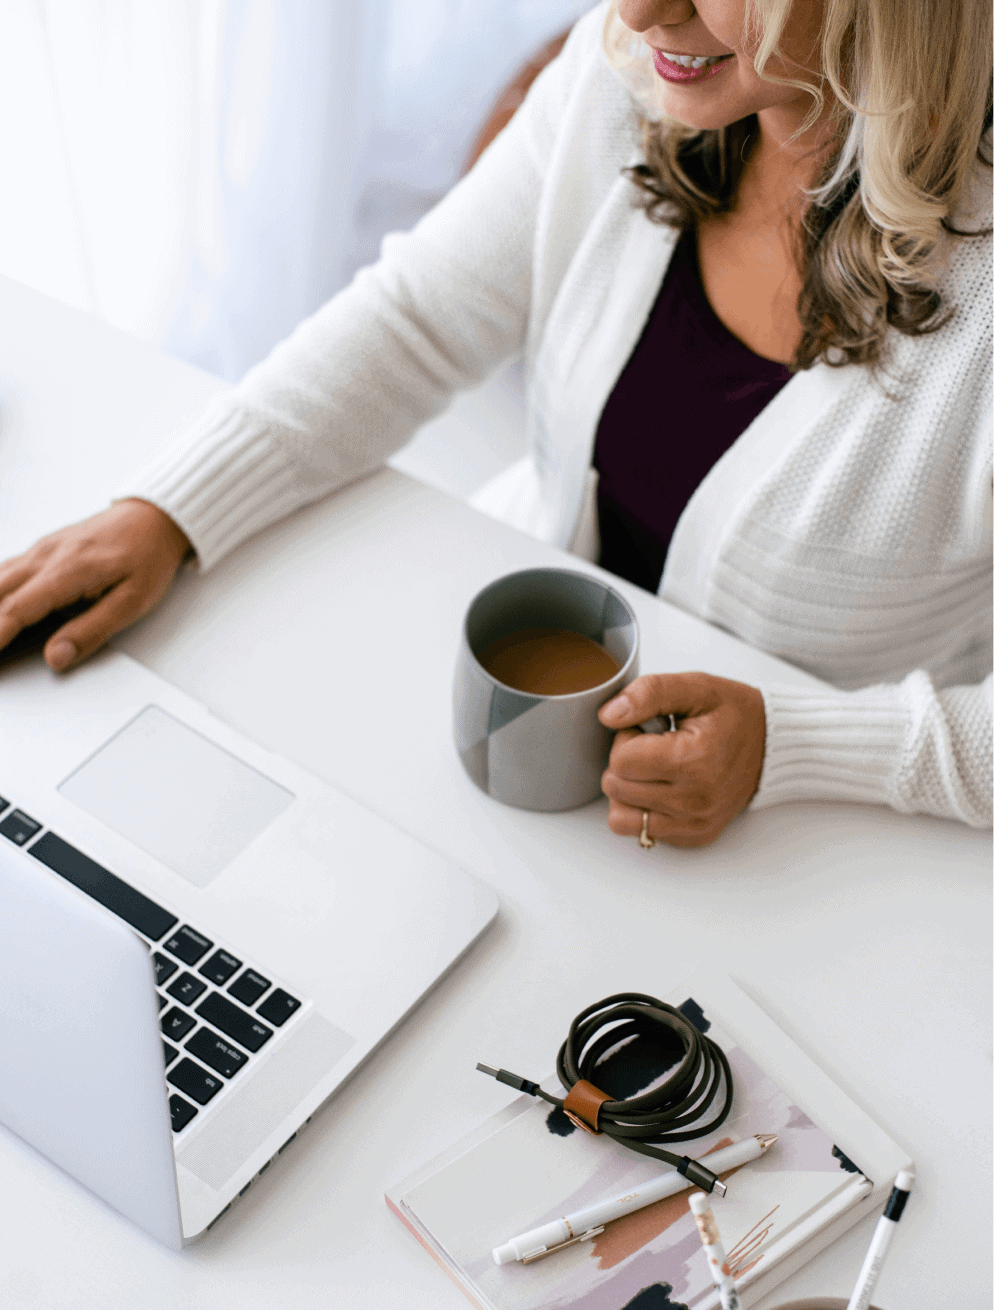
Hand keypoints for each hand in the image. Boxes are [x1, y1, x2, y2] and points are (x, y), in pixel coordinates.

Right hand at [0, 500, 191, 671]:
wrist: (153, 519)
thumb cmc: (148, 556)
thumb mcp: (133, 600)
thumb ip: (93, 629)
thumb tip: (57, 656)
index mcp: (70, 569)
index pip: (18, 608)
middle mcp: (48, 555)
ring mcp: (42, 549)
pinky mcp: (42, 549)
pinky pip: (6, 569)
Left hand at [598, 672, 765, 847]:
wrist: (772, 745)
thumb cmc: (733, 715)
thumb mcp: (695, 688)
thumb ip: (648, 693)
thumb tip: (609, 715)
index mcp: (694, 760)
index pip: (621, 760)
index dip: (626, 738)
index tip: (649, 729)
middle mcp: (695, 800)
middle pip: (616, 787)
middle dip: (625, 762)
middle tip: (653, 747)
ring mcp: (695, 823)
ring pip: (620, 816)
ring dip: (628, 790)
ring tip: (654, 770)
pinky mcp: (695, 836)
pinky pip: (641, 833)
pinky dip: (642, 811)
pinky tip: (662, 788)